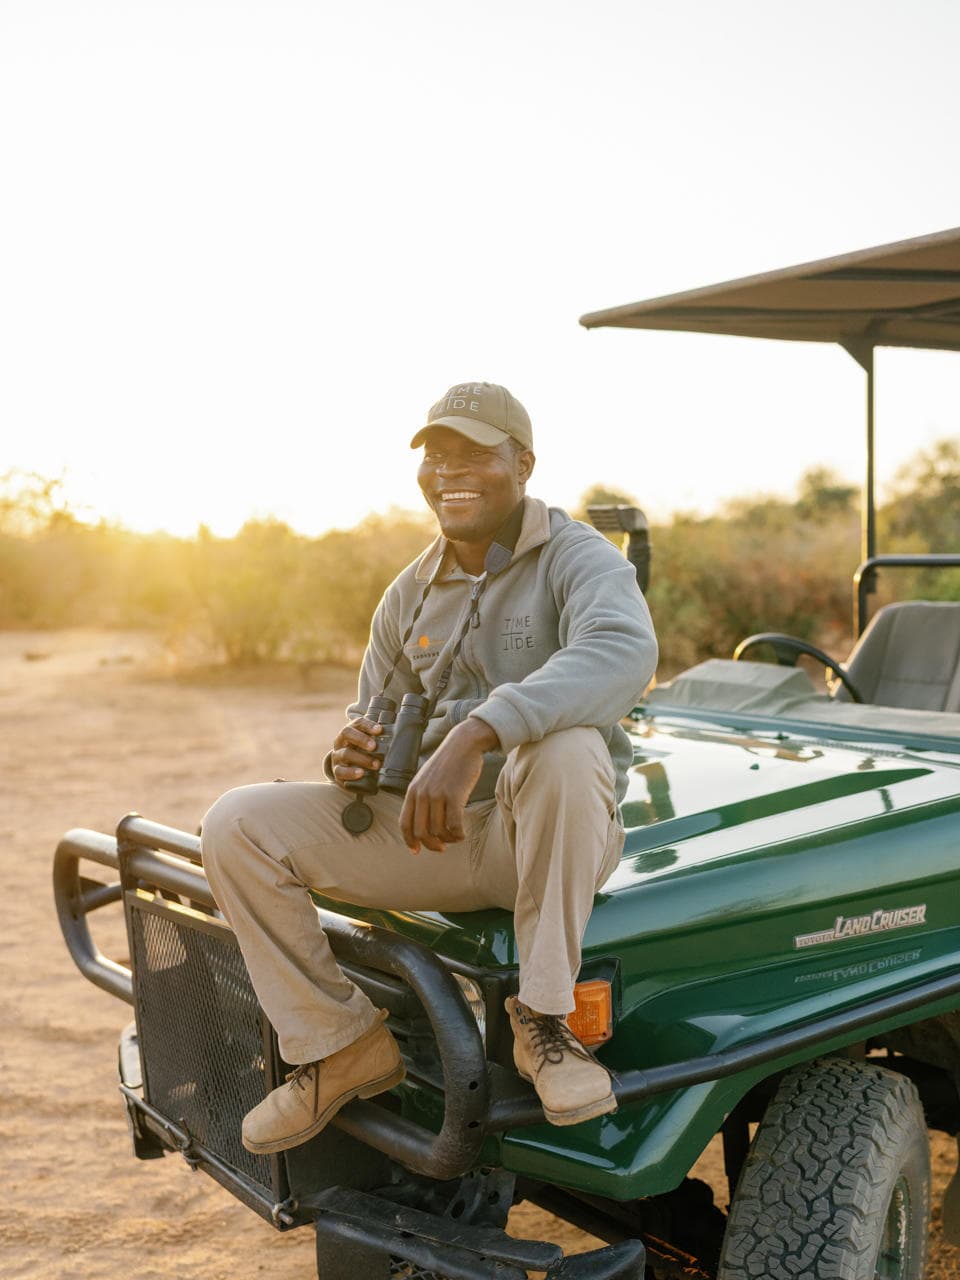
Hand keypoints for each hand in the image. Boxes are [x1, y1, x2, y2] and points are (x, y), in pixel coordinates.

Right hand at [330, 716, 383, 788]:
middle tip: (374, 746)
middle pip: (347, 733)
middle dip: (361, 739)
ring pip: (345, 754)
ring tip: (376, 764)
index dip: (368, 725)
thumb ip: (379, 740)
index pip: (357, 723)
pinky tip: (361, 773)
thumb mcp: (369, 745)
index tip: (379, 730)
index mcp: (351, 731)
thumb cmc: (362, 754)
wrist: (348, 772)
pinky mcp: (337, 771)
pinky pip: (340, 771)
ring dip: (362, 759)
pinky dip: (351, 772)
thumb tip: (401, 738)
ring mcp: (337, 756)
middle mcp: (341, 742)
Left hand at [400, 718, 499, 853]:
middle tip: (442, 847)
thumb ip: (422, 797)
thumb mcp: (426, 778)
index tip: (416, 850)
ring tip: (455, 837)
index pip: (404, 823)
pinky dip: (458, 835)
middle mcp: (422, 794)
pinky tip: (463, 834)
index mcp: (412, 791)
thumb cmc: (448, 763)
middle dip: (431, 845)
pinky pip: (454, 825)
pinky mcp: (454, 794)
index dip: (409, 841)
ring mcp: (438, 794)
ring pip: (438, 831)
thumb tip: (424, 823)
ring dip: (448, 840)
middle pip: (421, 831)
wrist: (463, 744)